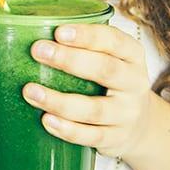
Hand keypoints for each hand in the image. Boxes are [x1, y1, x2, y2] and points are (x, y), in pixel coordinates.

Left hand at [22, 24, 152, 158]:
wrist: (139, 123)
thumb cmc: (112, 81)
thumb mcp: (111, 58)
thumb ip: (82, 47)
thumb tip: (30, 31)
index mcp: (133, 56)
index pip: (114, 41)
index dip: (87, 36)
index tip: (58, 32)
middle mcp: (134, 83)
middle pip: (106, 70)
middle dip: (70, 60)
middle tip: (38, 51)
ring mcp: (127, 113)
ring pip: (94, 109)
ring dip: (59, 101)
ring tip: (30, 91)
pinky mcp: (117, 138)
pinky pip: (92, 136)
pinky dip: (68, 130)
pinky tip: (46, 120)